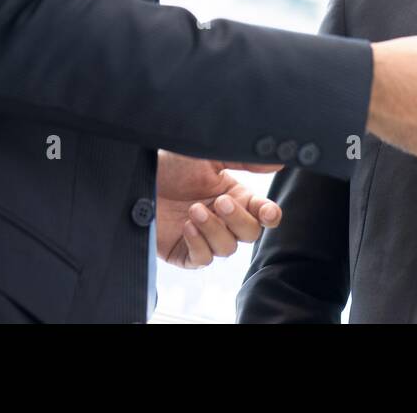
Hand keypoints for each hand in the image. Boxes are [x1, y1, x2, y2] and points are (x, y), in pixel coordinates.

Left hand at [155, 150, 282, 268]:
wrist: (138, 176)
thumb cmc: (170, 163)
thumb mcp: (208, 156)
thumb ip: (244, 159)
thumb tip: (278, 161)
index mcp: (235, 196)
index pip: (263, 213)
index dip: (270, 215)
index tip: (267, 212)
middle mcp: (223, 219)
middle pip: (250, 234)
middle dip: (237, 219)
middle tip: (220, 202)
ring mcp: (205, 237)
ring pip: (227, 248)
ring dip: (214, 230)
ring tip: (194, 210)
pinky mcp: (184, 252)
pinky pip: (203, 259)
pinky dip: (198, 244)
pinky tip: (187, 227)